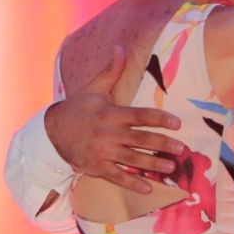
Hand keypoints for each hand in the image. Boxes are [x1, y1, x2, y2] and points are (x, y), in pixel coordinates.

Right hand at [45, 45, 183, 192]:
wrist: (52, 133)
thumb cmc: (78, 108)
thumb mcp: (93, 88)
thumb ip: (111, 70)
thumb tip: (120, 46)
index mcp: (110, 114)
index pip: (140, 116)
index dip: (160, 119)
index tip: (177, 123)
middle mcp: (108, 134)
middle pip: (140, 140)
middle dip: (162, 144)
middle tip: (182, 148)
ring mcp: (102, 152)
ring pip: (132, 159)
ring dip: (153, 164)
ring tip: (171, 167)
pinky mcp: (97, 167)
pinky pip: (117, 176)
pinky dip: (132, 183)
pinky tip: (149, 188)